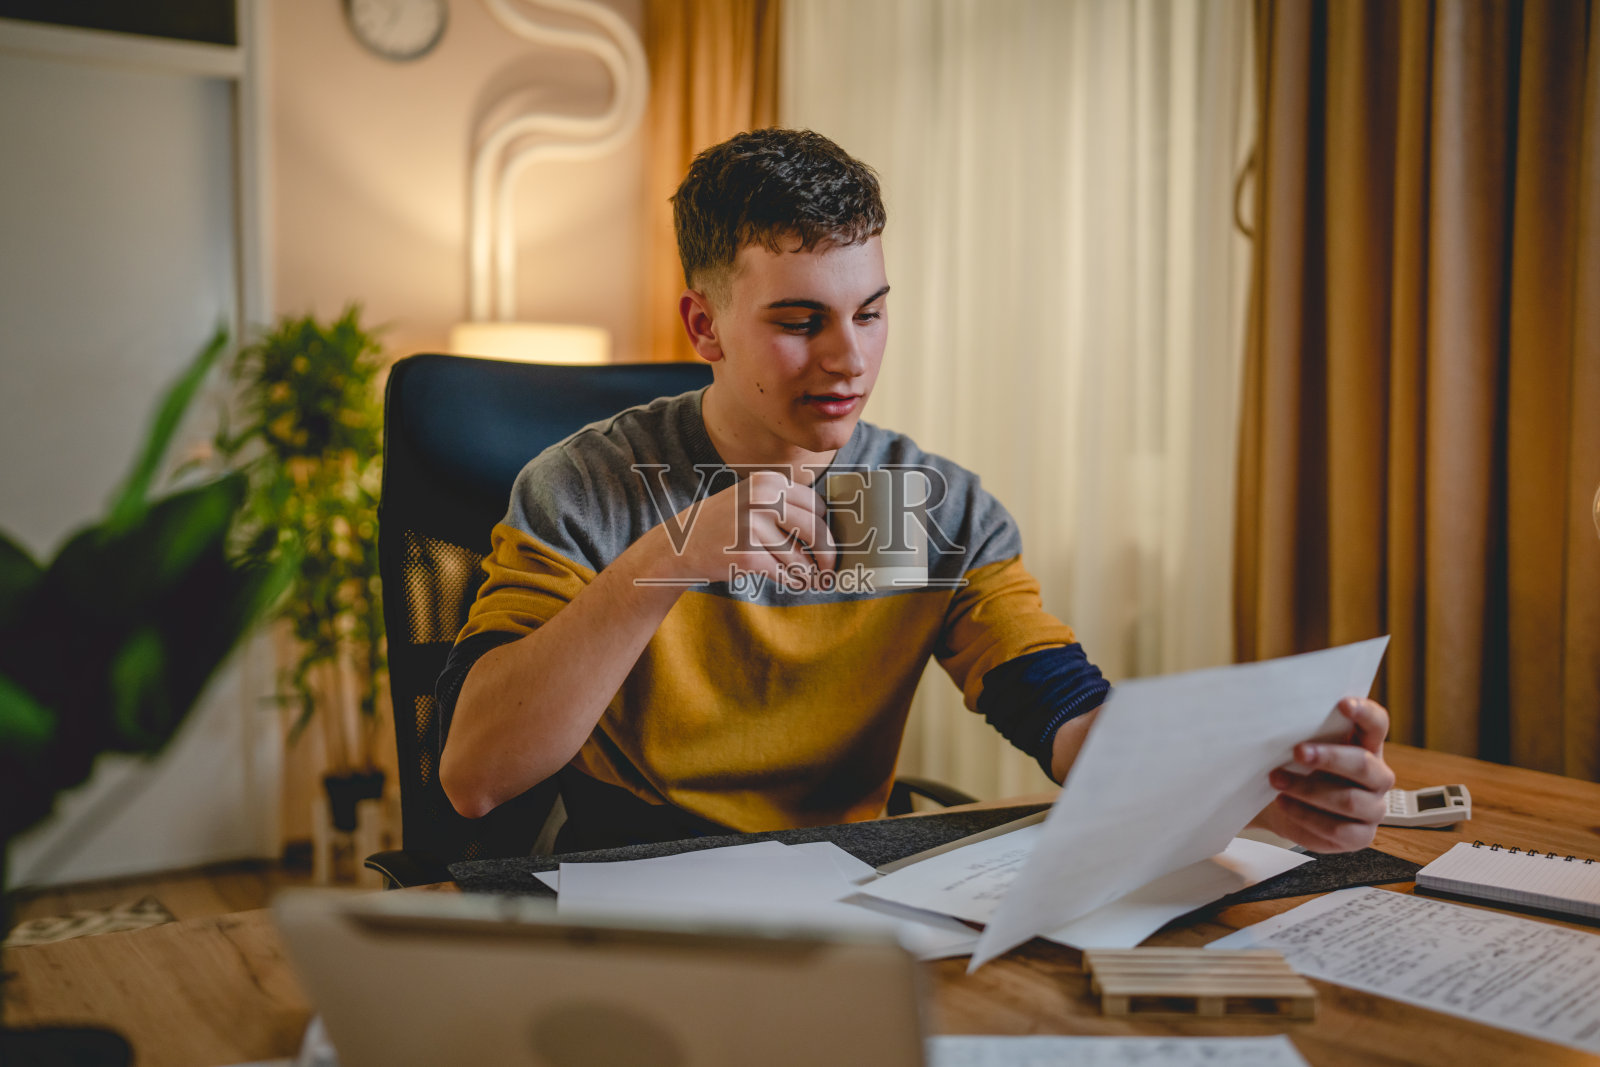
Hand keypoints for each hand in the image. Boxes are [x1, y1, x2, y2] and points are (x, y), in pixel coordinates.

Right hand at [653, 469, 836, 586]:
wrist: (679, 546)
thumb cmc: (724, 526)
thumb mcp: (752, 501)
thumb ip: (785, 507)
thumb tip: (830, 531)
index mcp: (769, 483)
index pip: (817, 506)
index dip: (827, 529)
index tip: (829, 545)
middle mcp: (763, 500)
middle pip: (815, 530)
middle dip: (828, 554)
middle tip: (830, 570)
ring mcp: (753, 526)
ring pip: (800, 556)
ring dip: (808, 573)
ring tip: (809, 579)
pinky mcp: (747, 555)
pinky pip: (783, 572)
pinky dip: (791, 580)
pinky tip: (792, 582)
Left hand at [1251, 697, 1396, 852]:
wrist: (1280, 804)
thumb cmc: (1295, 766)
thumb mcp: (1299, 744)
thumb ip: (1303, 729)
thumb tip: (1280, 711)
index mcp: (1366, 745)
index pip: (1376, 723)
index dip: (1364, 713)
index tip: (1342, 704)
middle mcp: (1376, 776)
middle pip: (1364, 764)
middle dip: (1329, 758)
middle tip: (1297, 751)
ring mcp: (1372, 807)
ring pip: (1350, 800)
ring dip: (1308, 789)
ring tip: (1277, 780)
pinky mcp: (1360, 836)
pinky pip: (1339, 829)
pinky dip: (1307, 816)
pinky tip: (1285, 804)